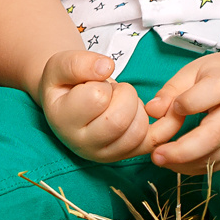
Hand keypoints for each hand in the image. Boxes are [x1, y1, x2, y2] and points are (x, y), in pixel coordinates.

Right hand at [36, 50, 155, 162]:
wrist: (70, 103)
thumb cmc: (66, 83)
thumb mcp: (60, 65)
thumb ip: (78, 64)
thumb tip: (107, 68)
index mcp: (63, 121)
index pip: (97, 99)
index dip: (101, 83)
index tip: (93, 83)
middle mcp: (82, 145)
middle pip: (119, 121)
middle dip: (124, 95)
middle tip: (112, 90)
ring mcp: (105, 154)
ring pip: (137, 132)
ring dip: (137, 108)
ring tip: (120, 101)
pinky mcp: (126, 155)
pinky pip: (152, 142)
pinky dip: (159, 125)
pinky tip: (146, 109)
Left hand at [144, 50, 219, 173]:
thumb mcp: (196, 70)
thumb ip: (172, 89)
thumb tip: (152, 111)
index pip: (213, 91)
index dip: (188, 102)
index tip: (173, 107)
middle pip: (214, 136)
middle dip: (181, 151)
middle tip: (156, 155)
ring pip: (215, 157)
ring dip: (185, 163)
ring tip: (162, 159)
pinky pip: (219, 165)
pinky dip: (196, 167)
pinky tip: (179, 162)